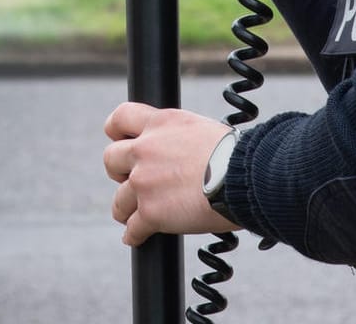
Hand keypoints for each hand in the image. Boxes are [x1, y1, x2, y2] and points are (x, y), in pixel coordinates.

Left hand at [100, 102, 241, 245]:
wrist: (245, 177)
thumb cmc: (236, 155)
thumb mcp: (202, 130)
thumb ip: (179, 138)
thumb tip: (181, 152)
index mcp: (161, 123)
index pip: (121, 117)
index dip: (116, 131)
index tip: (119, 140)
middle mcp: (146, 149)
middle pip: (110, 159)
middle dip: (118, 172)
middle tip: (132, 181)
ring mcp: (144, 181)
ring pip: (119, 200)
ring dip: (126, 209)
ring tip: (134, 216)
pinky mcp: (150, 212)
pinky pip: (132, 228)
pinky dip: (135, 235)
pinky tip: (139, 237)